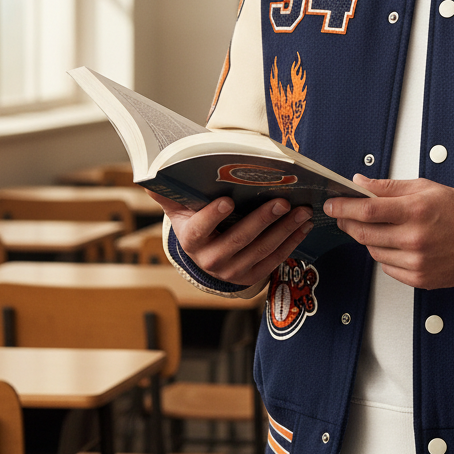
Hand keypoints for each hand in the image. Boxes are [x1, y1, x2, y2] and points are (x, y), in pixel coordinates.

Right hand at [146, 190, 312, 287]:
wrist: (206, 250)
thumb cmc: (196, 218)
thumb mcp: (181, 206)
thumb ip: (169, 191)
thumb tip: (150, 175)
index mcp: (191, 239)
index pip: (199, 229)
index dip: (212, 216)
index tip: (228, 200)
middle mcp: (210, 260)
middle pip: (238, 240)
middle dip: (263, 220)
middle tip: (283, 202)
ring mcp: (232, 272)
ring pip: (261, 251)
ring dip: (285, 231)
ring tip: (302, 211)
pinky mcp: (250, 277)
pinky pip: (274, 260)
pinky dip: (292, 243)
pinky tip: (304, 227)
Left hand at [323, 175, 453, 289]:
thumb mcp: (424, 188)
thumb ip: (388, 187)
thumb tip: (360, 182)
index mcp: (415, 211)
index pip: (367, 210)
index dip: (344, 207)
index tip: (332, 204)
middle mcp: (414, 239)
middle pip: (364, 234)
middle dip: (348, 223)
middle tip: (344, 215)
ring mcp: (416, 262)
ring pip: (374, 252)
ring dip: (369, 239)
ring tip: (381, 227)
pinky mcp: (419, 279)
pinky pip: (387, 268)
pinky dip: (385, 255)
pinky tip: (396, 244)